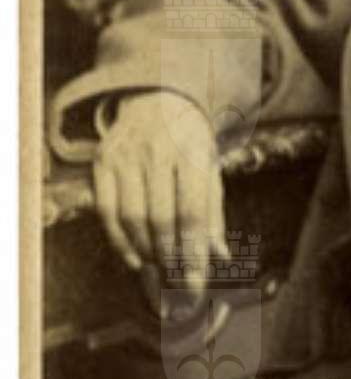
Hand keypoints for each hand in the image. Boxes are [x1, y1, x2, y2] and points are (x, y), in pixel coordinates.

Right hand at [91, 91, 227, 290]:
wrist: (158, 96)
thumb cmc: (190, 139)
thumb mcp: (211, 166)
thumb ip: (213, 211)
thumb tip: (219, 255)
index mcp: (191, 151)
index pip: (192, 211)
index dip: (192, 251)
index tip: (195, 282)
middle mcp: (156, 151)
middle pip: (160, 218)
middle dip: (170, 256)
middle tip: (177, 279)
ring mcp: (125, 155)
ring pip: (131, 217)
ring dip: (146, 251)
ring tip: (160, 267)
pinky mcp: (102, 161)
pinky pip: (106, 211)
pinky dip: (120, 241)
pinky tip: (135, 258)